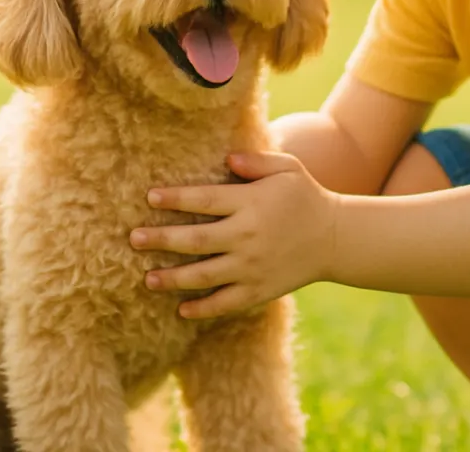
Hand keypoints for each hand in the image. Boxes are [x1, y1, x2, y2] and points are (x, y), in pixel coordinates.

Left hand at [130, 151, 338, 319]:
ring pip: (204, 275)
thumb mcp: (287, 168)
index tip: (150, 198)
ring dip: (172, 279)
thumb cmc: (305, 196)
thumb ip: (256, 161)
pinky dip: (202, 309)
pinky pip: (225, 303)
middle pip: (195, 240)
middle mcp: (248, 236)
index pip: (204, 200)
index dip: (175, 199)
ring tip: (147, 279)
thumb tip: (227, 159)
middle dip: (161, 240)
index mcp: (251, 203)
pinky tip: (180, 310)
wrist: (336, 238)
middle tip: (133, 239)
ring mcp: (252, 267)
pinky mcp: (259, 290)